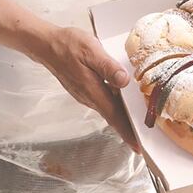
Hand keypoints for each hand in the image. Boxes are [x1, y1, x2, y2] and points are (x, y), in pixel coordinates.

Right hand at [29, 26, 139, 152]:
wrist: (46, 44)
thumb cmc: (67, 45)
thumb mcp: (91, 50)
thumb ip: (108, 66)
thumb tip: (124, 80)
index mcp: (92, 90)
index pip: (113, 116)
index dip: (127, 132)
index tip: (138, 147)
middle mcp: (88, 96)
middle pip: (113, 115)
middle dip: (129, 126)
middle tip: (146, 135)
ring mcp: (85, 94)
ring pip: (108, 107)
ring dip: (122, 115)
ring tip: (139, 118)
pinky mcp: (83, 88)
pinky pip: (102, 99)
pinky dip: (114, 102)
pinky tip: (123, 95)